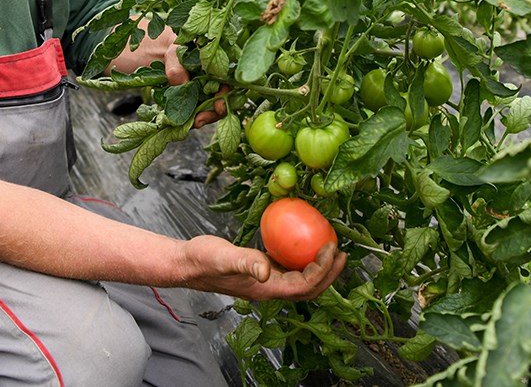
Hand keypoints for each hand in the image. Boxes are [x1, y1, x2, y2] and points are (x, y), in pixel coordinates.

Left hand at [106, 18, 226, 127]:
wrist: (118, 46)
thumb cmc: (142, 38)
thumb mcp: (162, 45)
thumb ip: (175, 62)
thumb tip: (183, 82)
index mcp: (204, 50)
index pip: (224, 72)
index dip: (225, 89)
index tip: (218, 104)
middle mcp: (201, 66)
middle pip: (218, 91)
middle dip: (213, 108)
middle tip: (200, 120)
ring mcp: (189, 80)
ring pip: (203, 102)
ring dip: (200, 115)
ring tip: (191, 124)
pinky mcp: (176, 93)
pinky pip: (186, 107)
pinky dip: (186, 116)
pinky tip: (182, 123)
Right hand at [177, 234, 345, 301]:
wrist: (188, 263)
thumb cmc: (203, 260)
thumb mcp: (224, 257)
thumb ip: (245, 263)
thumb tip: (266, 270)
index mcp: (266, 289)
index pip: (304, 286)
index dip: (321, 271)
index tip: (331, 248)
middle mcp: (270, 288)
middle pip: (309, 288)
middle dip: (329, 274)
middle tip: (342, 253)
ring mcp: (267, 281)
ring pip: (302, 280)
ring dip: (319, 268)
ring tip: (330, 248)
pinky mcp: (263, 271)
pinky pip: (290, 268)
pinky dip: (303, 258)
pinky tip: (305, 241)